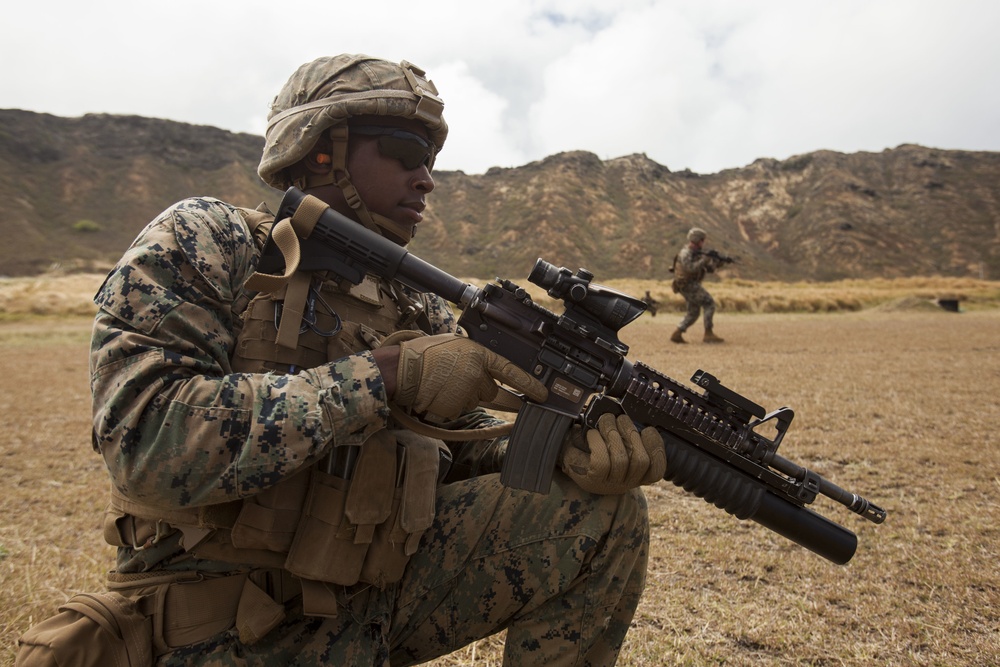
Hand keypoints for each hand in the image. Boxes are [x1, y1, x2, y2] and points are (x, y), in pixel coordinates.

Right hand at [394, 333, 546, 421]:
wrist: (403, 369)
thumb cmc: (425, 354)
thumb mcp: (456, 345)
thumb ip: (475, 356)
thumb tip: (486, 368)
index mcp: (479, 356)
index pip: (512, 373)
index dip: (530, 385)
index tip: (543, 395)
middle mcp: (477, 376)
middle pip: (493, 393)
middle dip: (483, 390)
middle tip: (464, 383)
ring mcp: (467, 394)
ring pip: (475, 401)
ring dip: (463, 395)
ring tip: (443, 382)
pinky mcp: (455, 408)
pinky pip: (460, 409)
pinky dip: (451, 403)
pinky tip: (438, 392)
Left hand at [559, 413, 665, 494]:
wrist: (570, 461)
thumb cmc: (596, 450)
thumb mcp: (616, 444)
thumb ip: (629, 435)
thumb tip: (631, 418)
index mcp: (637, 475)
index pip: (656, 470)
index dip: (657, 449)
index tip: (648, 429)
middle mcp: (626, 483)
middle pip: (640, 460)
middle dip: (630, 432)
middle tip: (619, 418)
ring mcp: (610, 484)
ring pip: (621, 460)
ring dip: (613, 434)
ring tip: (605, 420)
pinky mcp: (593, 480)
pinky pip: (601, 462)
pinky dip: (597, 443)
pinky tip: (592, 434)